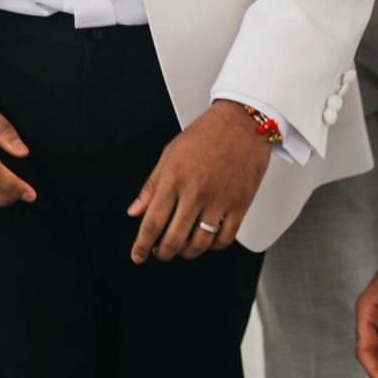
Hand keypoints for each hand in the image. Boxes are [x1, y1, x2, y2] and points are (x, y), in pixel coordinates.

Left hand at [128, 101, 269, 262]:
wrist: (243, 122)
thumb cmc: (207, 134)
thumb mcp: (170, 153)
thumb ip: (151, 185)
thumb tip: (135, 211)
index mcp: (174, 178)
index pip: (152, 222)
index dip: (142, 245)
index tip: (138, 255)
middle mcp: (196, 192)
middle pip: (174, 239)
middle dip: (163, 252)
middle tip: (160, 252)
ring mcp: (220, 200)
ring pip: (199, 244)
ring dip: (187, 252)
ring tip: (182, 247)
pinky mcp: (240, 205)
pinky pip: (224, 239)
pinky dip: (213, 246)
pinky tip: (207, 240)